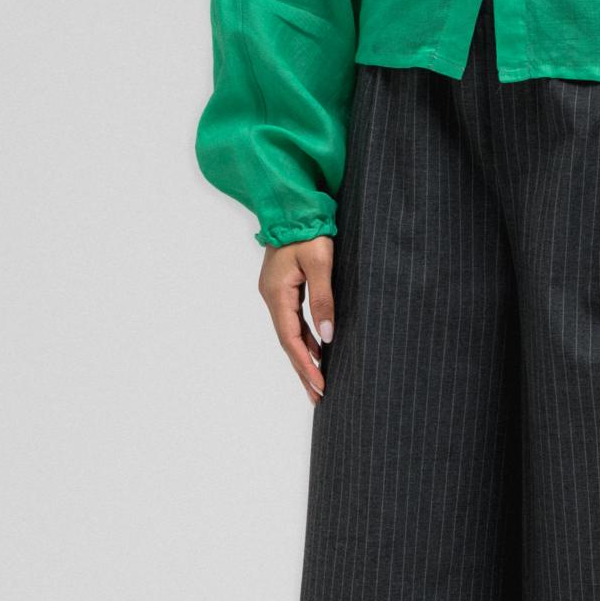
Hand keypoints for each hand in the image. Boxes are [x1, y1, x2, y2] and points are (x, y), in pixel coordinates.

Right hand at [259, 236, 334, 403]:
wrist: (293, 204)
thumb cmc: (308, 230)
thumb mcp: (320, 264)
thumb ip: (324, 300)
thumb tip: (327, 337)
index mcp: (277, 294)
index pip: (291, 339)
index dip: (305, 365)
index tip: (320, 386)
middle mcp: (272, 297)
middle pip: (287, 342)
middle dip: (303, 369)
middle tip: (318, 396)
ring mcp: (276, 292)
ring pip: (290, 333)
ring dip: (304, 356)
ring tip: (318, 381)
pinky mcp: (284, 287)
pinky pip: (293, 319)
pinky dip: (305, 338)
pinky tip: (317, 349)